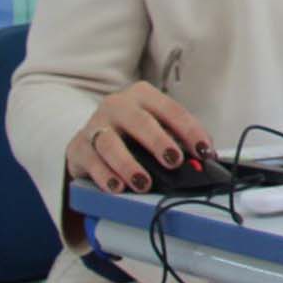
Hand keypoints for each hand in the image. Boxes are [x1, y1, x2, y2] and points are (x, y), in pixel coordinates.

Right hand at [63, 82, 215, 193]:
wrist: (91, 139)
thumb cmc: (132, 134)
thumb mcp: (156, 128)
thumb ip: (178, 140)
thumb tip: (204, 158)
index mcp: (143, 95)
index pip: (171, 110)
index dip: (190, 130)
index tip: (203, 151)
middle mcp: (117, 105)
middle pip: (139, 121)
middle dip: (159, 141)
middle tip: (174, 161)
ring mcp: (95, 125)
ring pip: (110, 143)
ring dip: (129, 164)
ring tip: (144, 183)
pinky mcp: (78, 147)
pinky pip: (91, 161)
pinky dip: (105, 176)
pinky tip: (117, 187)